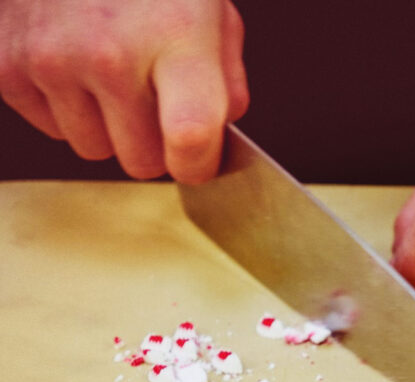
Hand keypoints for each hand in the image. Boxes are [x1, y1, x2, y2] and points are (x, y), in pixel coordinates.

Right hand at [0, 0, 247, 183]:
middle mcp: (111, 53)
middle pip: (141, 161)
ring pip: (94, 150)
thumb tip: (217, 137)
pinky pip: (51, 127)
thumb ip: (226, 83)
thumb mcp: (214, 16)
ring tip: (112, 74)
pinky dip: (67, 106)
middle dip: (154, 144)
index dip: (199, 164)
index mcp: (176, 38)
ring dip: (108, 126)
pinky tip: (77, 64)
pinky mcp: (8, 65)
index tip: (199, 161)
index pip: (190, 137)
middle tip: (155, 103)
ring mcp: (52, 60)